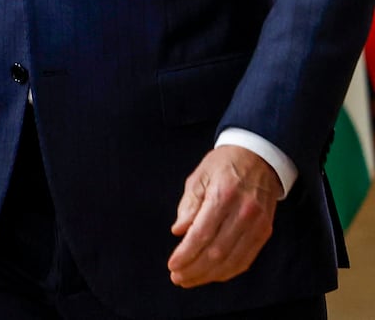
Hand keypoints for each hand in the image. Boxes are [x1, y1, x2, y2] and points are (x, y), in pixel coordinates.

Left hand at [168, 145, 281, 286]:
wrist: (260, 157)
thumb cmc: (224, 164)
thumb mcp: (199, 176)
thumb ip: (189, 205)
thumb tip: (179, 232)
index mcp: (223, 195)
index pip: (202, 233)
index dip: (186, 253)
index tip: (172, 265)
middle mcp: (243, 212)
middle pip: (217, 251)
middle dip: (195, 269)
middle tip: (178, 278)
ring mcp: (258, 224)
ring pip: (233, 260)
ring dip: (210, 275)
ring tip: (190, 280)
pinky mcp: (265, 231)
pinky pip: (247, 258)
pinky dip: (229, 271)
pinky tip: (213, 275)